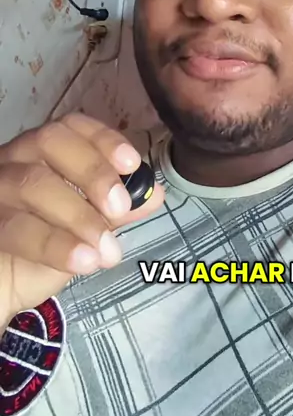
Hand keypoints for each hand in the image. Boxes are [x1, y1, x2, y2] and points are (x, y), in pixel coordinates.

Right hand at [0, 113, 164, 330]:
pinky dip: (56, 244)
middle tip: (120, 208)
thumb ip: (116, 210)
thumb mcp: (88, 227)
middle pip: (49, 141)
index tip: (132, 164)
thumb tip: (155, 195)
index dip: (103, 140)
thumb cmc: (44, 249)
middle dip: (92, 171)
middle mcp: (14, 161)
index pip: (71, 127)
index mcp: (42, 153)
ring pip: (32, 183)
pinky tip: (84, 261)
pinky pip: (17, 227)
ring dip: (79, 216)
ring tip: (107, 250)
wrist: (2, 288)